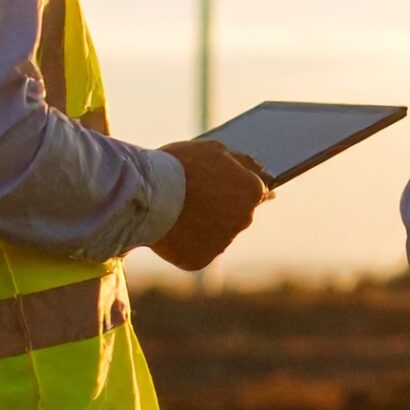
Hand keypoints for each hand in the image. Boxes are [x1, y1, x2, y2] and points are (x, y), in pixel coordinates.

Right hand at [151, 140, 272, 270]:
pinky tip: (171, 230)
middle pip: (236, 214)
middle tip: (192, 197)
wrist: (147, 196)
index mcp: (252, 190)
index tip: (224, 187)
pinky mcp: (201, 259)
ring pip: (216, 234)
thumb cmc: (179, 167)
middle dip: (219, 207)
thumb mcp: (213, 150)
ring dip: (203, 225)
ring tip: (176, 211)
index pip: (257, 191)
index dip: (237, 187)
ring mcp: (223, 242)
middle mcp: (244, 219)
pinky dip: (186, 243)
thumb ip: (241, 162)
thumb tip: (262, 170)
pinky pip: (196, 250)